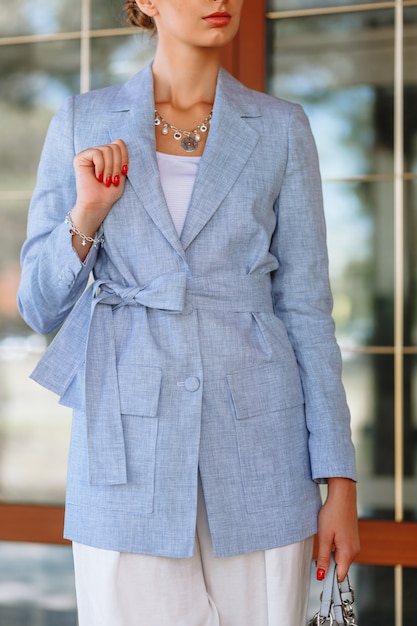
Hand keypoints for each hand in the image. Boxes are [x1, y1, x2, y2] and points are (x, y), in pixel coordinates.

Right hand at [69, 139, 128, 258]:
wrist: (98, 204)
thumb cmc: (109, 192)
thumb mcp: (121, 173)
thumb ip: (122, 157)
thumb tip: (120, 141)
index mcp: (108, 155)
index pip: (119, 143)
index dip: (124, 157)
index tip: (124, 172)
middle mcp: (98, 152)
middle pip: (114, 146)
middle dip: (117, 165)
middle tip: (113, 180)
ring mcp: (89, 154)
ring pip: (107, 150)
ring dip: (110, 168)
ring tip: (106, 181)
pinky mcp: (80, 157)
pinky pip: (97, 153)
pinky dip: (101, 167)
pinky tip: (98, 177)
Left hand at [316, 477, 359, 581]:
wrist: (342, 496)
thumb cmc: (333, 513)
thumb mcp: (324, 537)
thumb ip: (323, 558)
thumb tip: (321, 575)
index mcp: (348, 553)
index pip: (340, 576)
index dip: (328, 578)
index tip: (318, 575)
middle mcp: (354, 551)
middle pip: (340, 568)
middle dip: (328, 565)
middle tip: (317, 556)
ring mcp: (354, 544)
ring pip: (341, 558)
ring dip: (331, 555)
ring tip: (324, 541)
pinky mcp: (352, 539)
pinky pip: (343, 550)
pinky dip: (334, 548)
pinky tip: (329, 537)